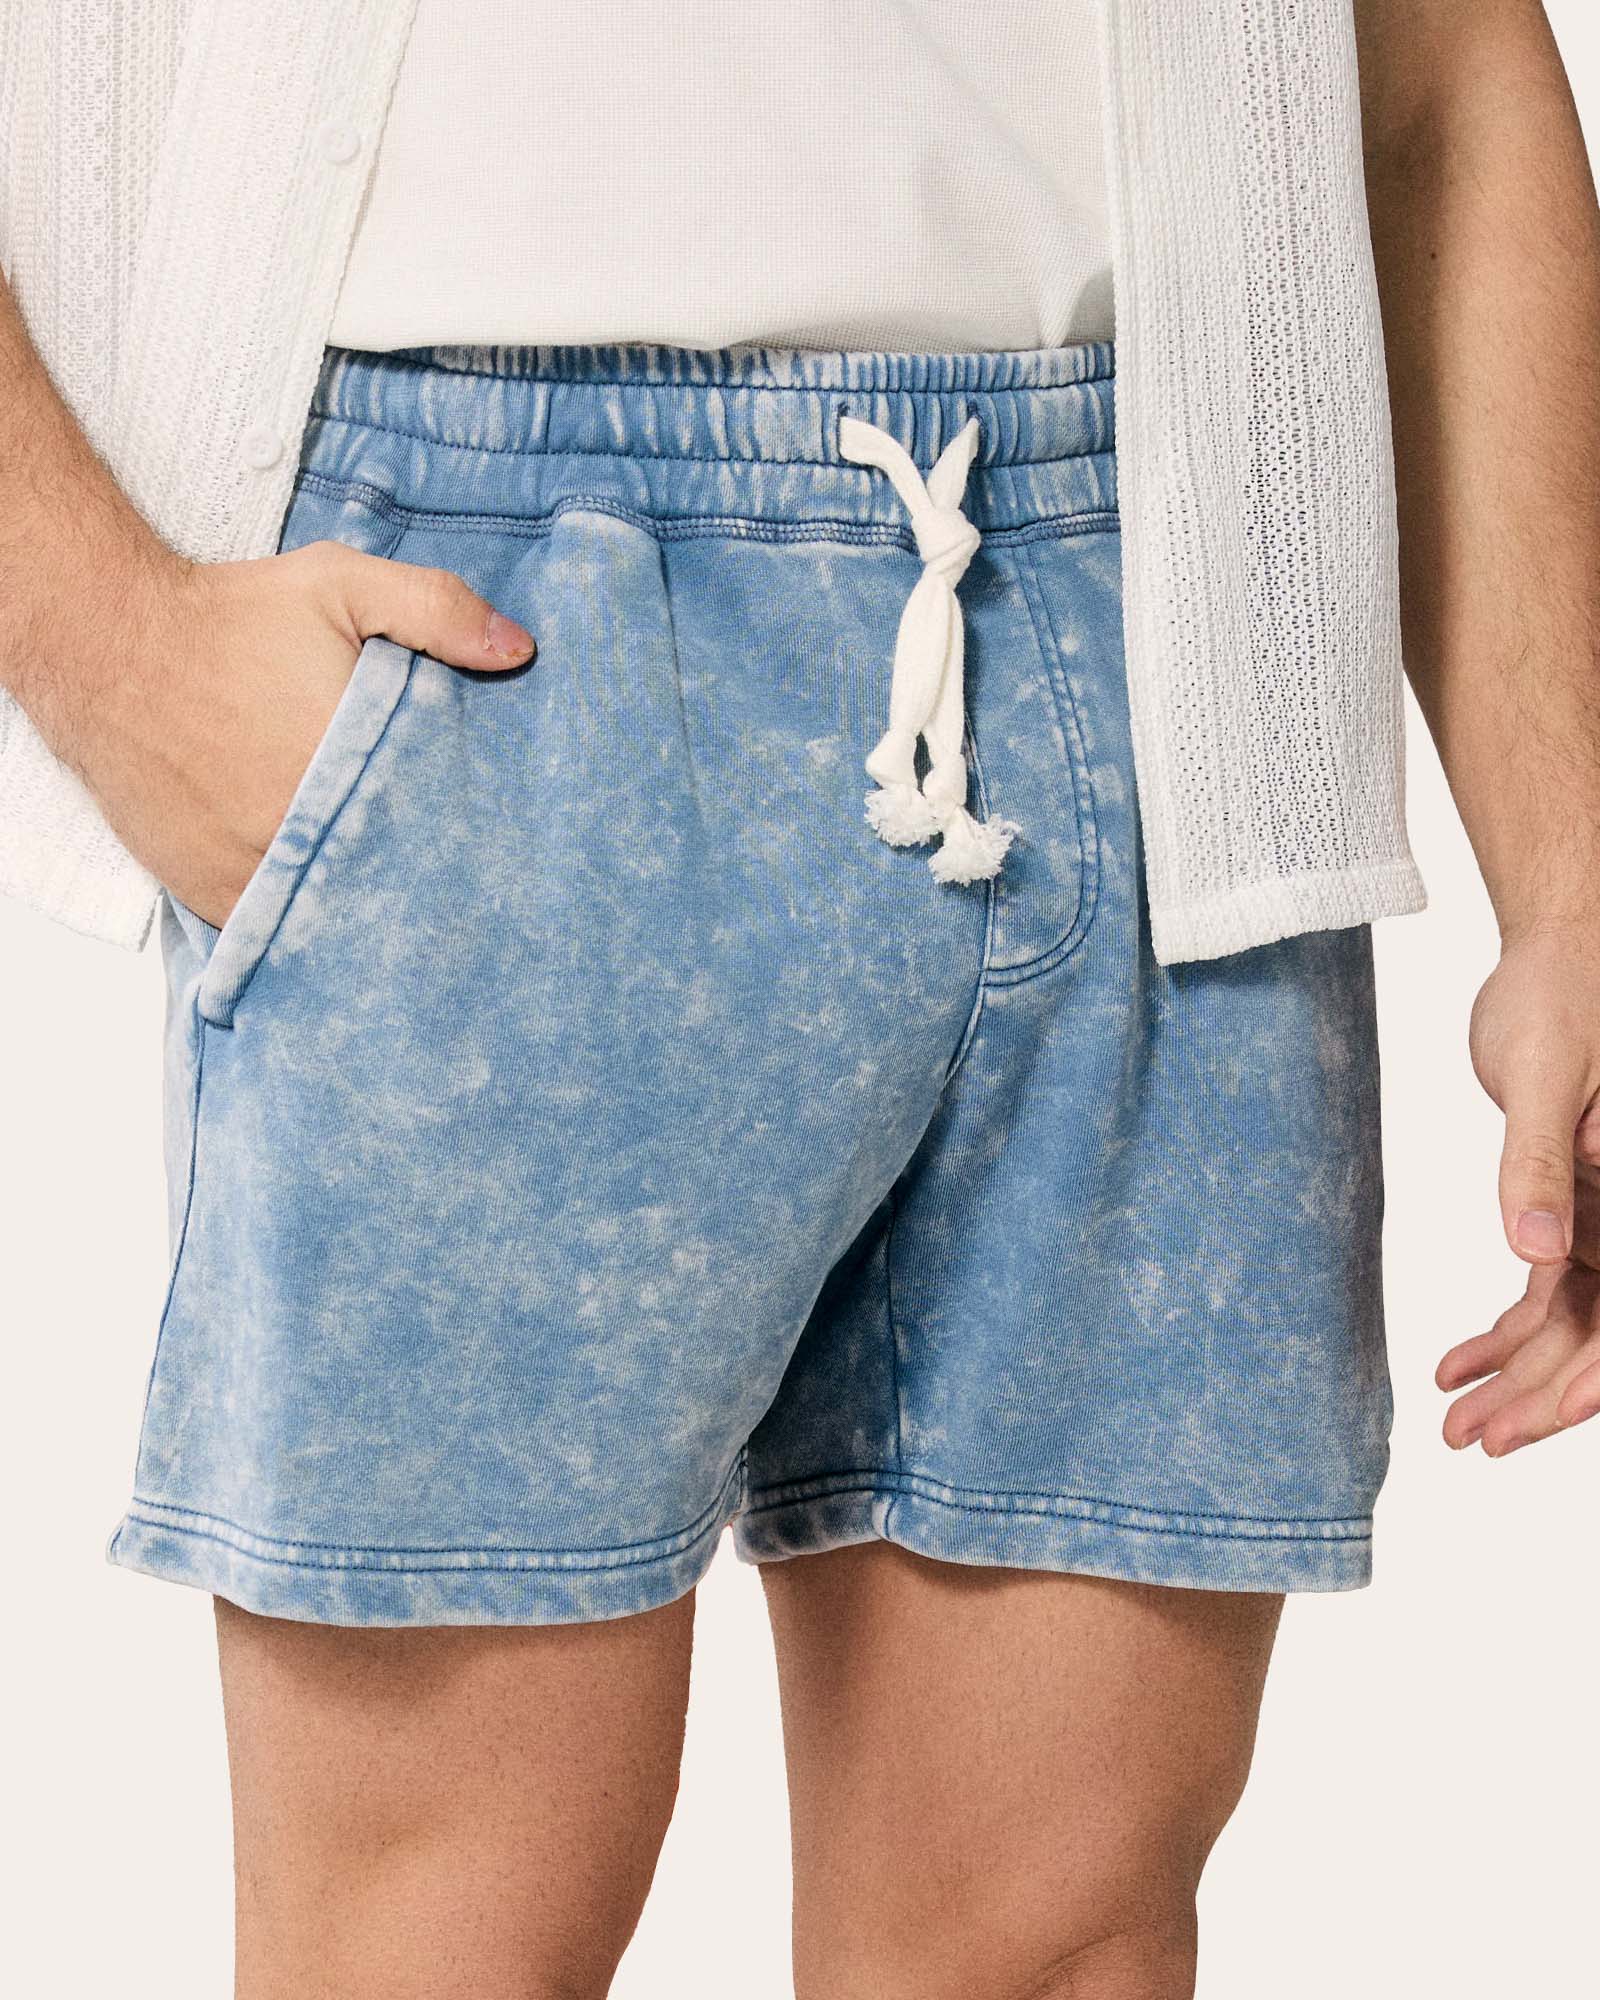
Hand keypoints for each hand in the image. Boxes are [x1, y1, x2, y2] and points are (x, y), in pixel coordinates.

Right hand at [39, 539, 534, 929]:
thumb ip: (436, 610)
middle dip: (423, 880)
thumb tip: (518, 650)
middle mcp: (300, 833)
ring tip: (402, 904)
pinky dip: (304, 921)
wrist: (106, 647)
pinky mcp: (211, 894)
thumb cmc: (228, 618)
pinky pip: (276, 928)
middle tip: (458, 884)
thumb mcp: (341, 586)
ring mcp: (253, 872)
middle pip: (390, 882)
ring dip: (364, 908)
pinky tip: (331, 905)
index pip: (436, 827)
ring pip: (334, 914)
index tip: (493, 841)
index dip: (467, 836)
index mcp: (348, 766)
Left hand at [1437, 925, 1599, 1453]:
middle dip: (1540, 1394)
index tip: (1534, 1426)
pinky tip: (1452, 1364)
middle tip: (1469, 1441)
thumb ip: (1536, 1162)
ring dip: (1518, 1373)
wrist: (1559, 945)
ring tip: (1452, 1423)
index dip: (1590, 1381)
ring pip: (1575, 1320)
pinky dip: (1505, 1327)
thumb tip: (1535, 1253)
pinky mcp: (1583, 1204)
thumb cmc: (1562, 991)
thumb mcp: (1539, 1074)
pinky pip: (1550, 1286)